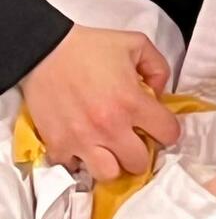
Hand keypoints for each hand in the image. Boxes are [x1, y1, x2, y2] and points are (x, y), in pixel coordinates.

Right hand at [19, 25, 179, 180]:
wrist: (43, 50)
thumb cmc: (90, 47)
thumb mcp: (136, 44)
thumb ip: (158, 68)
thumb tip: (160, 93)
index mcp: (132, 103)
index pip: (169, 134)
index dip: (167, 130)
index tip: (157, 125)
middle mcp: (110, 127)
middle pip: (139, 163)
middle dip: (140, 151)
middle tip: (131, 138)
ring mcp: (83, 140)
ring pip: (109, 174)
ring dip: (111, 162)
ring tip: (108, 147)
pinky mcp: (59, 145)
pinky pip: (75, 168)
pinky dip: (79, 159)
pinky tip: (82, 143)